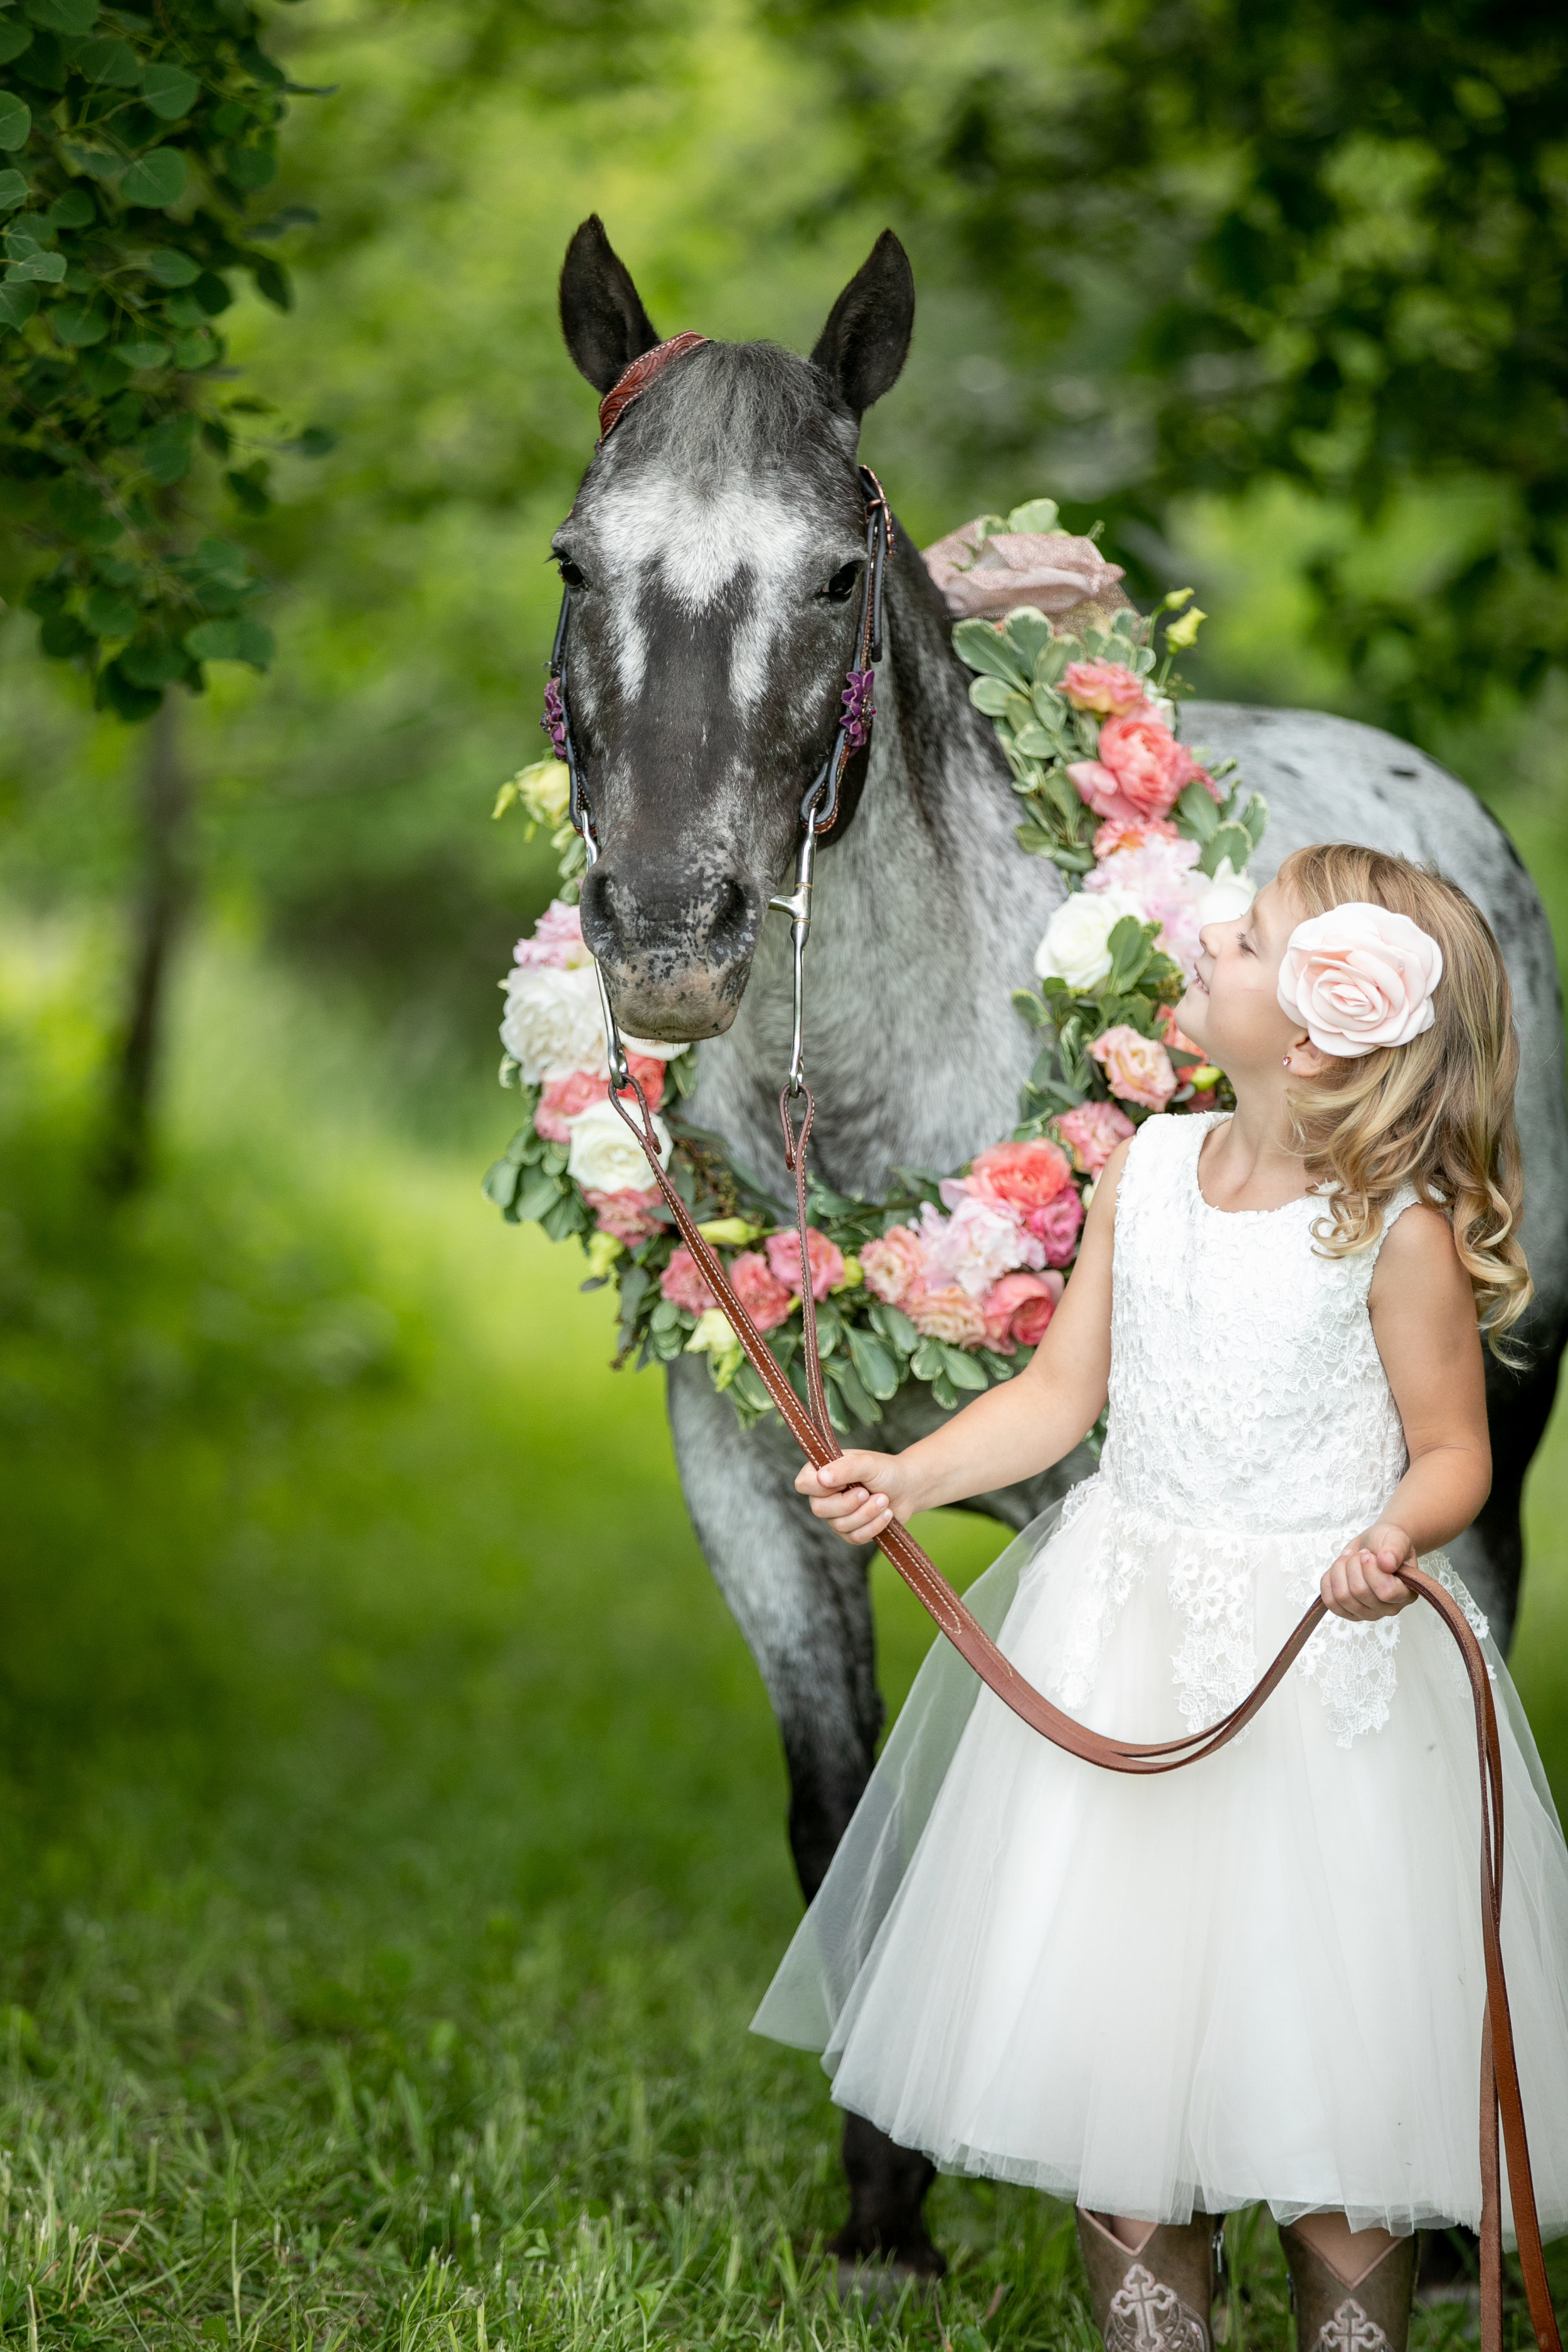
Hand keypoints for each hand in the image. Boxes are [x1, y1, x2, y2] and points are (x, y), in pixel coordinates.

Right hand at [795, 1450, 922, 1544]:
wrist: (907, 1488)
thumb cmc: (885, 1471)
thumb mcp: (867, 1464)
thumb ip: (845, 1468)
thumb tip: (822, 1478)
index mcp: (821, 1472)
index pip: (803, 1484)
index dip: (821, 1487)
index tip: (845, 1482)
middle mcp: (824, 1495)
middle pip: (819, 1509)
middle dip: (849, 1503)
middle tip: (867, 1492)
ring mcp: (836, 1515)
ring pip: (839, 1525)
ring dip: (866, 1513)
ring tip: (884, 1500)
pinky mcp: (850, 1531)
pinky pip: (854, 1537)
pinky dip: (873, 1527)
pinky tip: (886, 1514)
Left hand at [1320, 1522, 1419, 1620]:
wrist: (1374, 1546)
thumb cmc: (1387, 1544)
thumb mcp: (1396, 1539)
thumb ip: (1395, 1550)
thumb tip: (1386, 1563)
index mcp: (1406, 1594)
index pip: (1386, 1592)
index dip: (1371, 1571)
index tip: (1368, 1555)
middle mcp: (1389, 1608)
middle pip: (1360, 1592)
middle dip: (1353, 1565)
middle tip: (1360, 1554)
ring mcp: (1368, 1613)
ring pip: (1342, 1597)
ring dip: (1340, 1570)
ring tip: (1349, 1560)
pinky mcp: (1349, 1612)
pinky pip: (1330, 1602)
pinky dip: (1328, 1581)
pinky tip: (1337, 1570)